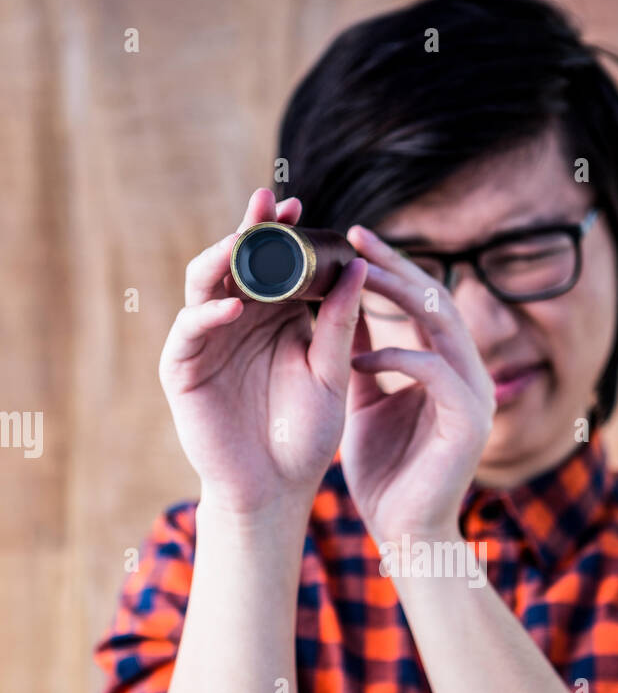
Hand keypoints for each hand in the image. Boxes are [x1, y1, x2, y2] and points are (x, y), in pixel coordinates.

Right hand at [158, 189, 367, 516]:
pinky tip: (234, 304)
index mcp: (274, 316)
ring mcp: (206, 341)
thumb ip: (340, 323)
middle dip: (249, 230)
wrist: (276, 491)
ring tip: (244, 240)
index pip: (274, 262)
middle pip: (236, 262)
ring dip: (222, 258)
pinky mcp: (182, 369)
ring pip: (204, 284)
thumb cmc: (304, 437)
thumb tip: (359, 266)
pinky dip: (208, 313)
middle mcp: (237, 320)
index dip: (282, 232)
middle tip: (268, 202)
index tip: (301, 206)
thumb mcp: (331, 374)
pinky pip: (189, 331)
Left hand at [341, 225, 494, 545]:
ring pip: (441, 322)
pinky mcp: (468, 422)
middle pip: (437, 298)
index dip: (391, 267)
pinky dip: (395, 355)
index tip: (351, 240)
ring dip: (397, 293)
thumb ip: (358, 358)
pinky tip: (358, 354)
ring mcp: (475, 396)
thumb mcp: (363, 403)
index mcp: (447, 367)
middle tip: (355, 235)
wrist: (404, 535)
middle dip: (395, 265)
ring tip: (355, 273)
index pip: (424, 300)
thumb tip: (333, 310)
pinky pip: (433, 370)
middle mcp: (469, 374)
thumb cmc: (386, 475)